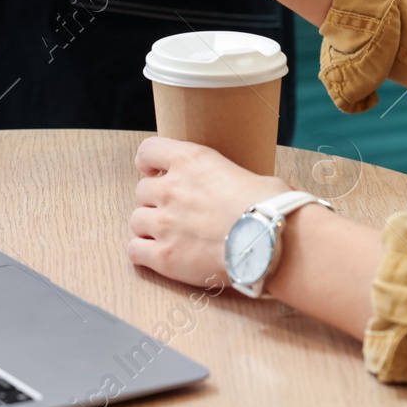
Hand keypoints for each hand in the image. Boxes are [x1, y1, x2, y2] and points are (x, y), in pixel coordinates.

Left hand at [128, 136, 291, 288]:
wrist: (272, 241)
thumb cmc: (272, 207)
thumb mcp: (250, 176)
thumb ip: (227, 179)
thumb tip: (242, 191)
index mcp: (191, 161)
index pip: (149, 151)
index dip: (149, 163)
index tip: (155, 172)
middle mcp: (171, 188)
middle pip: (142, 190)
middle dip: (156, 201)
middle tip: (176, 212)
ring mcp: (164, 223)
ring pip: (136, 220)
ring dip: (149, 227)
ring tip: (171, 236)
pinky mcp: (164, 256)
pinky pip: (135, 251)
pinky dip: (143, 253)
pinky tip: (159, 255)